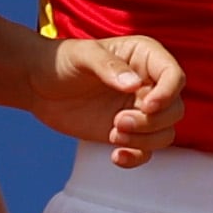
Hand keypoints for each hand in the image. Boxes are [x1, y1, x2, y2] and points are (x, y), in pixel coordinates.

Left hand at [31, 34, 184, 166]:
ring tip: (113, 134)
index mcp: (145, 58)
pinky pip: (146, 151)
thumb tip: (134, 84)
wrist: (37, 85)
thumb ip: (108, 66)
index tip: (147, 106)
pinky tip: (116, 155)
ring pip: (165, 133)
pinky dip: (136, 157)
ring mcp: (139, 110)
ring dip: (143, 140)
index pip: (174, 76)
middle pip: (174, 109)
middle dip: (150, 122)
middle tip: (118, 122)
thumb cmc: (60, 61)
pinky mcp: (128, 132)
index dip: (168, 93)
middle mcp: (148, 84)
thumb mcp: (82, 55)